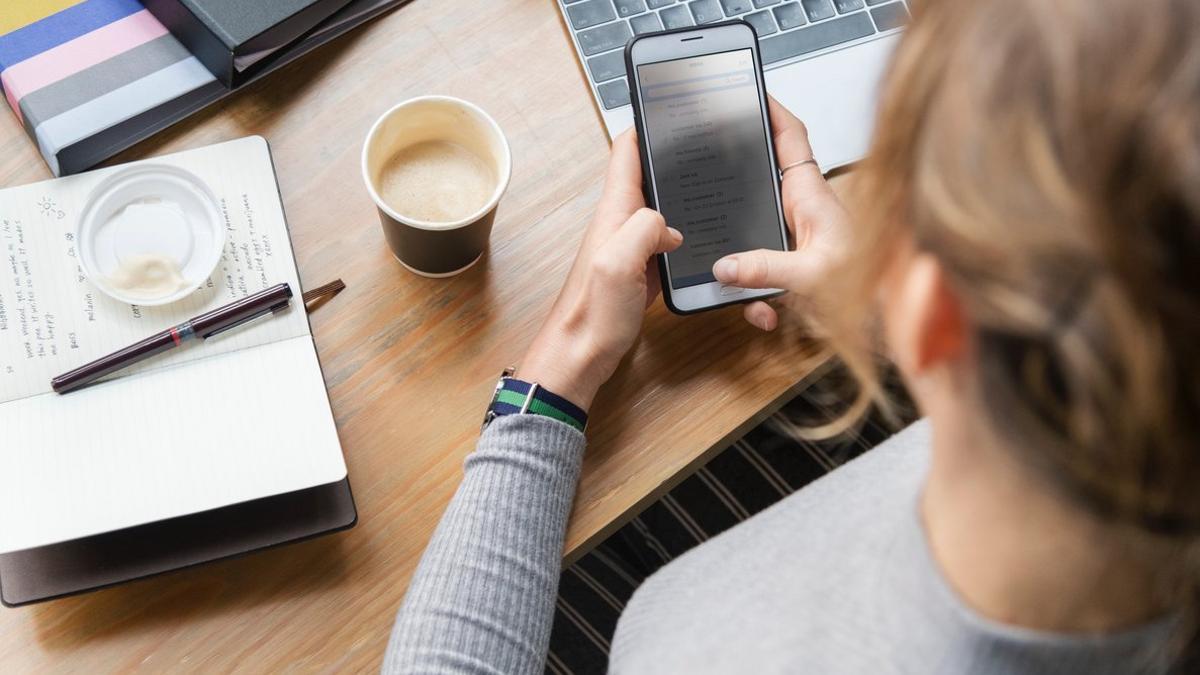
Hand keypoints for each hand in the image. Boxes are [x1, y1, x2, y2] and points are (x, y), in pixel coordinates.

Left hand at [520, 130, 681, 409]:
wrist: (579, 357)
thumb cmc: (591, 316)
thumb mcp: (618, 263)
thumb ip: (643, 228)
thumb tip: (669, 224)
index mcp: (614, 213)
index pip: (626, 154)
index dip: (646, 126)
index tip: (671, 107)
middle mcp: (621, 224)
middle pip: (647, 177)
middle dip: (673, 157)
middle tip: (707, 143)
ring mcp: (631, 248)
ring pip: (660, 209)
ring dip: (681, 195)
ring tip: (714, 182)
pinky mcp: (641, 272)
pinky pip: (665, 243)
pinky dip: (685, 234)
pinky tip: (705, 239)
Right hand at [712, 98, 852, 330]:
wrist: (892, 311)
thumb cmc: (870, 283)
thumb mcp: (811, 275)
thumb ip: (766, 268)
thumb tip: (725, 265)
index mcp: (811, 195)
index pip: (790, 137)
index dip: (771, 110)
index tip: (747, 93)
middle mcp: (804, 209)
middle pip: (762, 181)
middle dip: (736, 187)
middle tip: (709, 181)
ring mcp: (798, 235)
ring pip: (755, 235)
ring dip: (746, 266)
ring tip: (750, 293)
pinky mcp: (796, 262)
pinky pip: (764, 272)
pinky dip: (761, 296)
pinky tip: (767, 314)